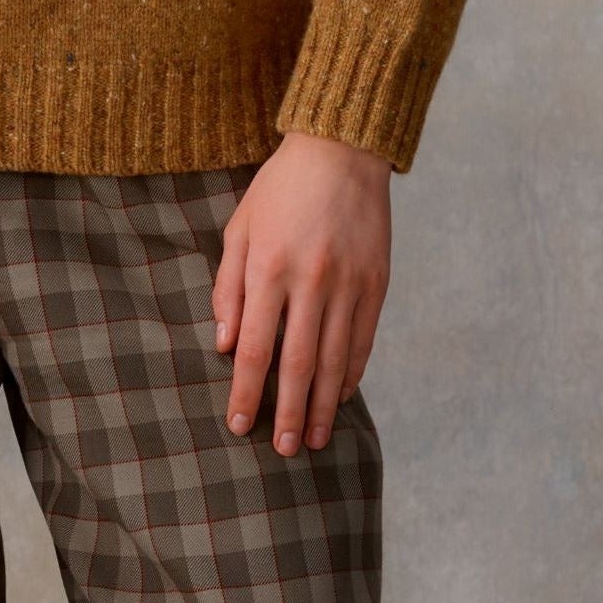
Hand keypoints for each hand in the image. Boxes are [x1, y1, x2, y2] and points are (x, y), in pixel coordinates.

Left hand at [211, 132, 392, 453]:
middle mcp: (312, 281)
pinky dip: (351, 373)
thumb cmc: (279, 190)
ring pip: (335, 359)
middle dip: (287, 413)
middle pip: (298, 364)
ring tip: (312, 440)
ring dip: (322, 405)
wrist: (342, 150)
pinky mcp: (377, 282)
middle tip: (281, 451)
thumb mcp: (239, 229)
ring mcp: (349, 283)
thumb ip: (229, 287)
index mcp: (270, 268)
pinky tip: (339, 398)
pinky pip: (363, 339)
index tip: (240, 425)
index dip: (247, 393)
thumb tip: (225, 345)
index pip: (256, 348)